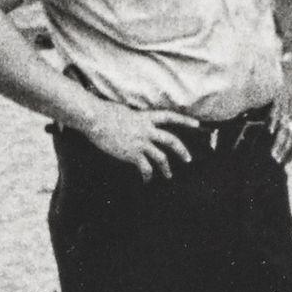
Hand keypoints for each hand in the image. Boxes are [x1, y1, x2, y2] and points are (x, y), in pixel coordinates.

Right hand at [75, 103, 194, 180]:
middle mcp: (146, 130)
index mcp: (145, 117)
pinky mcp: (132, 154)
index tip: (197, 124)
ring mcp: (140, 142)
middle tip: (188, 159)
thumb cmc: (103, 112)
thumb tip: (133, 120)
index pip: (170, 116)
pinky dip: (148, 176)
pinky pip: (145, 168)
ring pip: (161, 157)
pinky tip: (147, 181)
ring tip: (169, 176)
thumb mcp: (124, 111)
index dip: (184, 120)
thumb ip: (133, 117)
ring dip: (166, 168)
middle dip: (181, 150)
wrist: (95, 119)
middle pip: (171, 140)